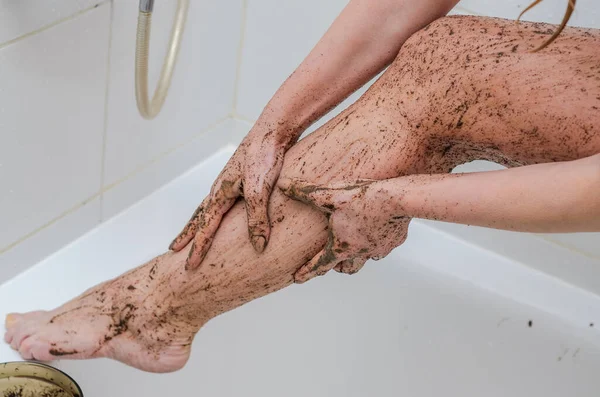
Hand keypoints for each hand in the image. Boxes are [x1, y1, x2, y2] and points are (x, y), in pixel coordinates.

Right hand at [170, 124, 292, 269]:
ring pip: (209, 208)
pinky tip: (224, 213)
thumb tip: (258, 246)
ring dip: (199, 223)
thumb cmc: (264, 156)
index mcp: (221, 194)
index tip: (188, 267)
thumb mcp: (260, 190)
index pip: (205, 228)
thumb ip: (257, 219)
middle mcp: (221, 188)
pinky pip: (223, 201)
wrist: (274, 129)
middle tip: (174, 250)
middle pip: (199, 217)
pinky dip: (216, 212)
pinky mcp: (243, 178)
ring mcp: (231, 182)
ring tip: (192, 233)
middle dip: (187, 235)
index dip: (197, 249)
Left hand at [278, 177, 408, 282]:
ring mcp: (379, 248)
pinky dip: (378, 243)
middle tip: (332, 261)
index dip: (306, 272)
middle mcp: (360, 252)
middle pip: (345, 269)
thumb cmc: (363, 198)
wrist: (398, 198)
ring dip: (358, 257)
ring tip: (355, 247)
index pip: (319, 265)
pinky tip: (378, 230)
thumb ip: (304, 192)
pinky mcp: (395, 240)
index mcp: (341, 246)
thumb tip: (283, 185)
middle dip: (337, 266)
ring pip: (366, 260)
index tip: (298, 279)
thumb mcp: (329, 194)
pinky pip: (384, 246)